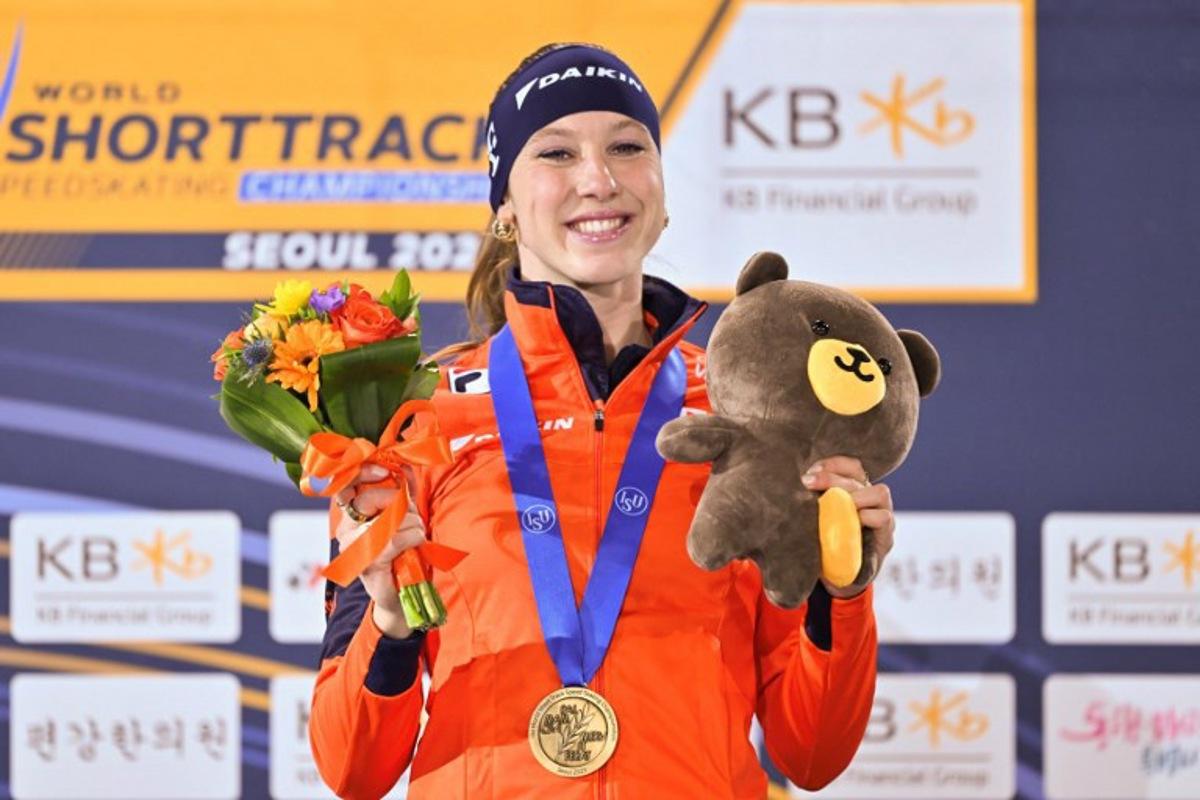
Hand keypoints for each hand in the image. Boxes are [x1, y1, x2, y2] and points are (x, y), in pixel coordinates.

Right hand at [333, 464, 427, 637]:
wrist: (403, 594)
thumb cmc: (403, 552)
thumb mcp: (404, 515)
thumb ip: (402, 490)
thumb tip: (405, 462)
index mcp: (350, 514)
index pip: (345, 484)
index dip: (363, 472)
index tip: (385, 471)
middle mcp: (345, 529)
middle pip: (369, 498)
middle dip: (400, 502)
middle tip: (413, 516)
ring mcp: (353, 547)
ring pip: (388, 518)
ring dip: (412, 524)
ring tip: (416, 535)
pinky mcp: (367, 562)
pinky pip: (395, 538)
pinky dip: (413, 538)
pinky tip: (415, 545)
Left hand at [801, 455, 894, 598]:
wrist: (839, 581)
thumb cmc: (823, 546)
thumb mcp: (814, 522)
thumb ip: (808, 504)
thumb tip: (778, 488)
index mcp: (854, 491)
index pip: (850, 466)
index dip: (832, 464)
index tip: (809, 473)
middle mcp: (870, 500)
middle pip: (859, 477)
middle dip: (833, 478)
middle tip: (809, 484)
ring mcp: (882, 518)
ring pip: (880, 492)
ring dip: (855, 495)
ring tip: (836, 504)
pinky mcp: (885, 539)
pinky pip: (883, 518)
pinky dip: (867, 517)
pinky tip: (852, 520)